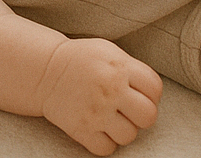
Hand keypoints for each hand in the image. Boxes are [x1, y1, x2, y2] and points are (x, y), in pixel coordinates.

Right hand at [35, 38, 162, 154]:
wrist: (45, 70)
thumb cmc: (81, 60)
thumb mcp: (109, 51)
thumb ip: (132, 68)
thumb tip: (153, 92)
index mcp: (119, 67)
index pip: (155, 89)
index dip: (151, 94)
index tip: (139, 93)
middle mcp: (110, 89)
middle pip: (148, 116)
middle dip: (142, 115)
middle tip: (129, 110)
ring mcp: (96, 111)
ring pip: (129, 136)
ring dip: (123, 130)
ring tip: (112, 119)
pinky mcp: (81, 129)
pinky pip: (107, 148)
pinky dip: (105, 142)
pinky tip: (99, 128)